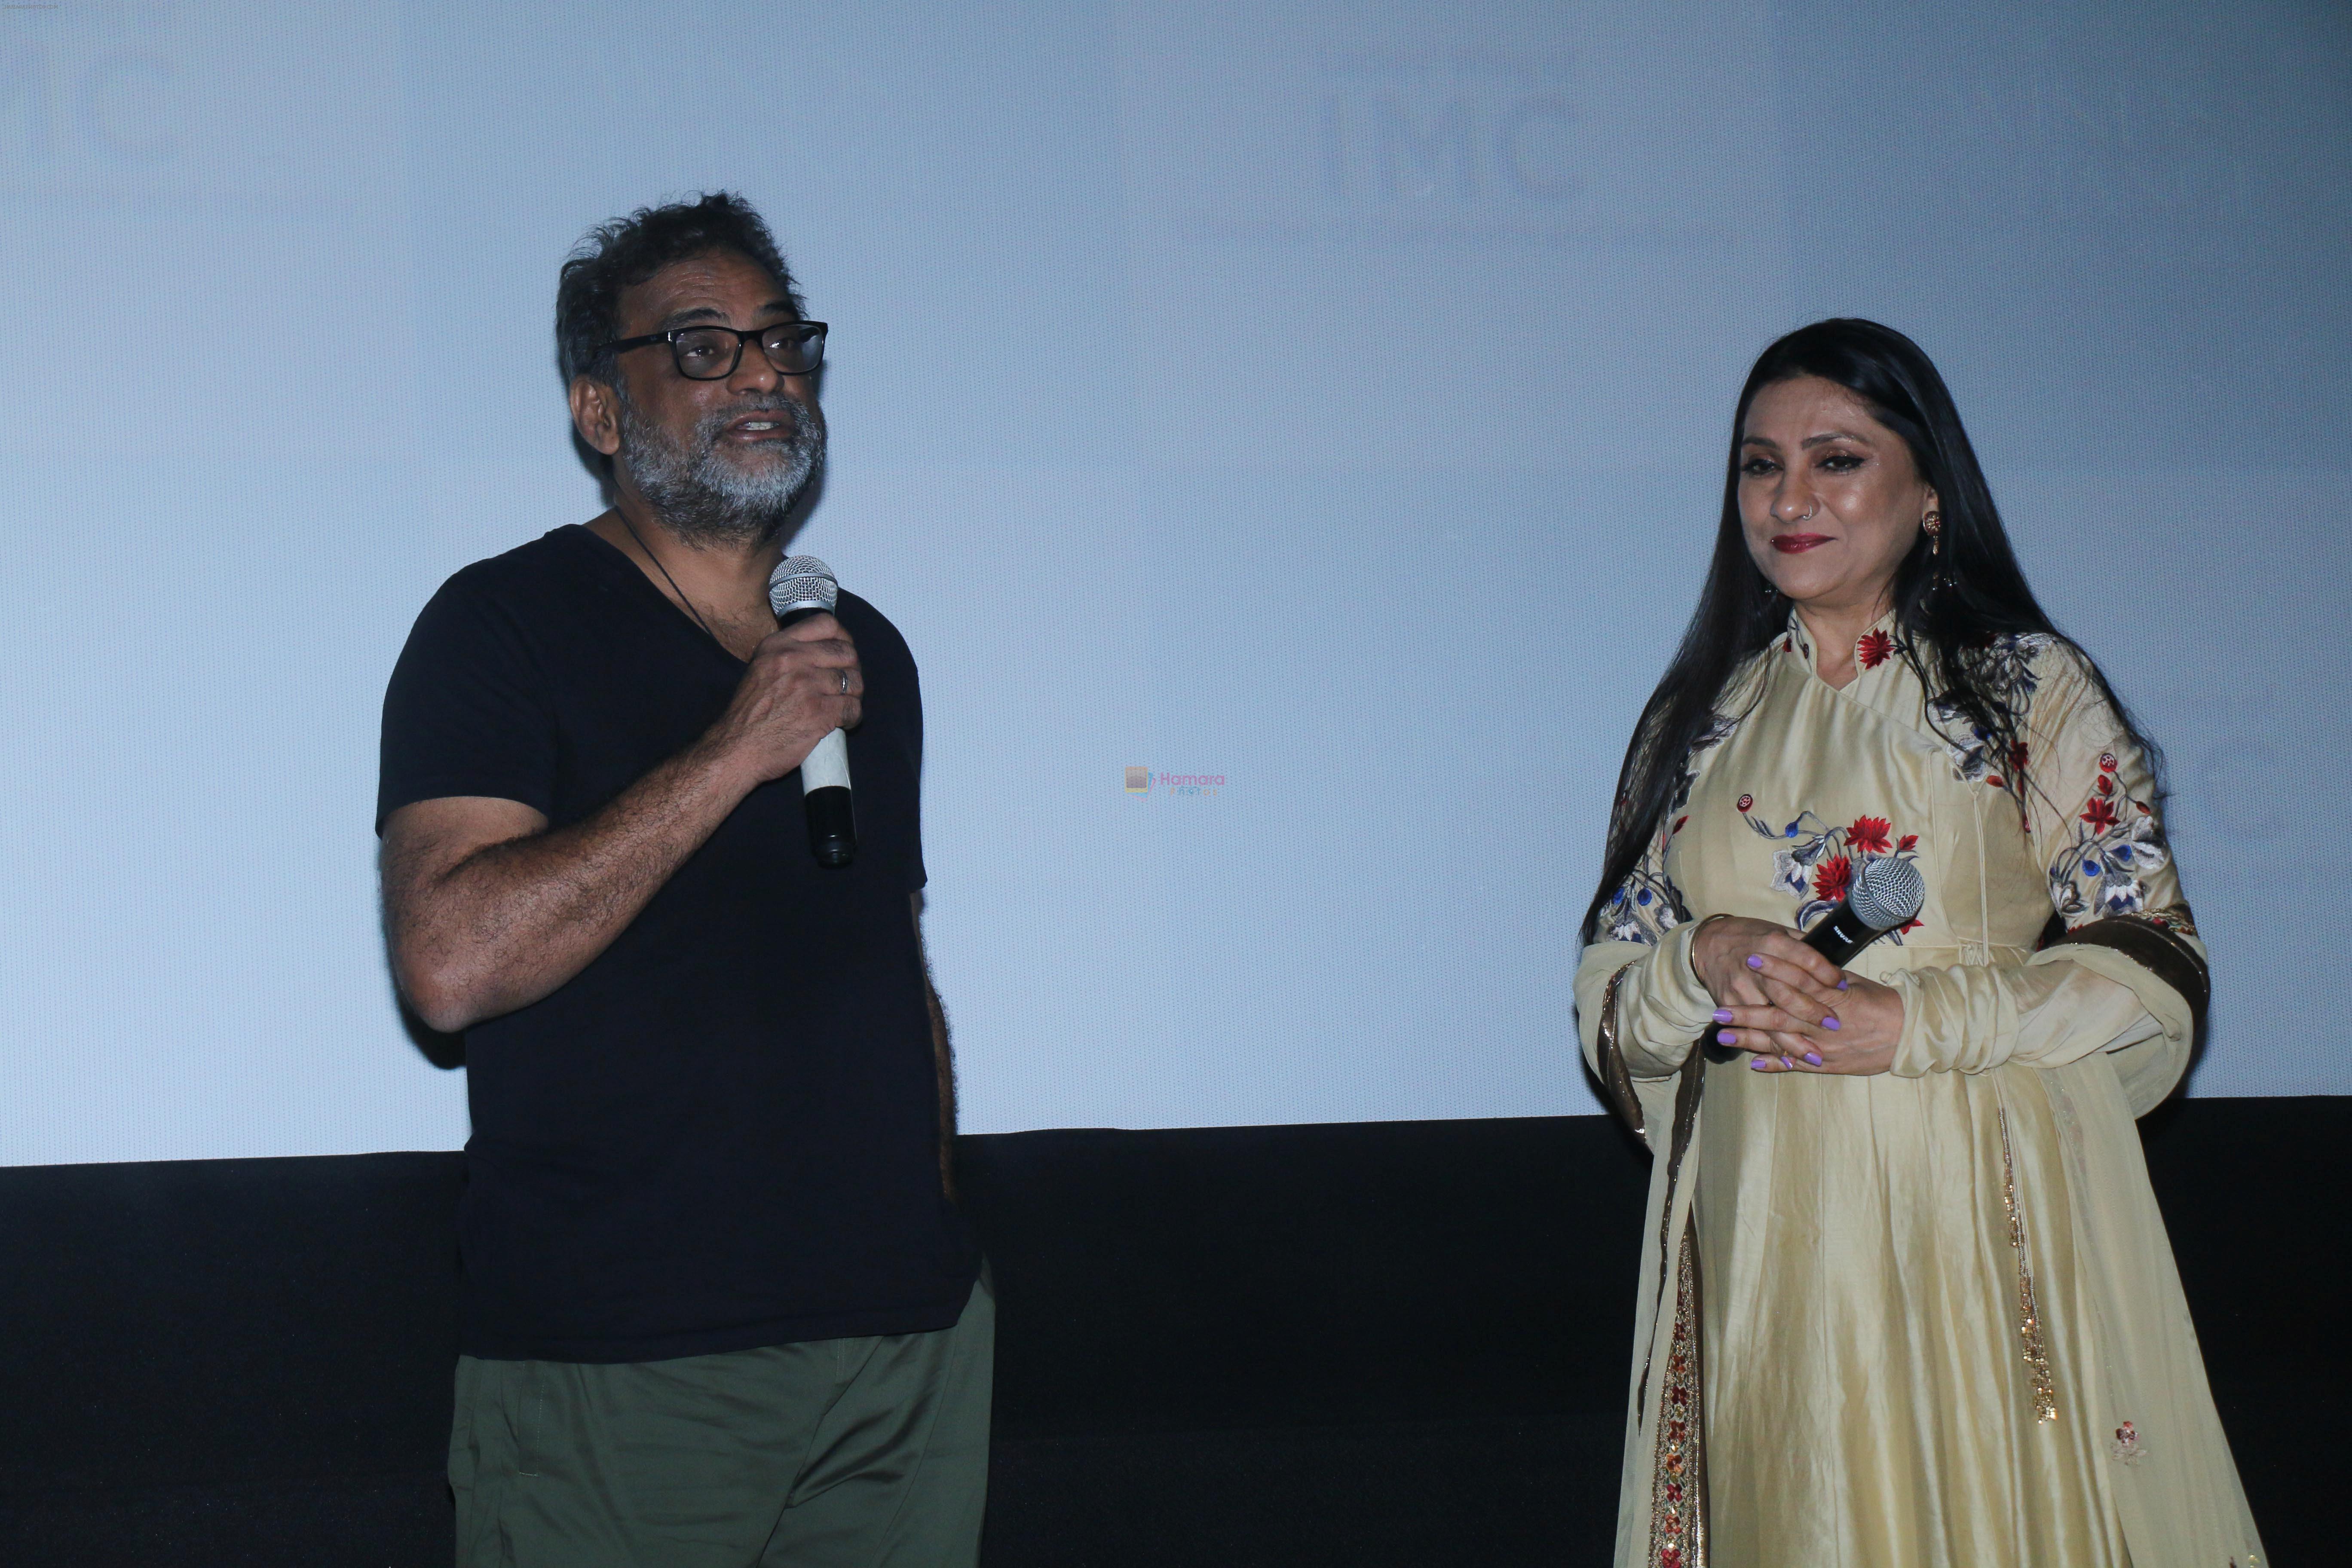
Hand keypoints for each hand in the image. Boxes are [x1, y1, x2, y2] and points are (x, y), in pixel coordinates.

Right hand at [706, 612, 862, 784]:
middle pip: (846, 652)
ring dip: (855, 694)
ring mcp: (806, 685)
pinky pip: (853, 708)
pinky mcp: (818, 712)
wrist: (737, 748)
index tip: (843, 654)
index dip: (843, 638)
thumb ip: (789, 655)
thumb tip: (825, 650)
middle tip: (848, 685)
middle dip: (853, 669)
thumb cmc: (750, 713)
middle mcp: (792, 659)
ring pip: (854, 680)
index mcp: (777, 645)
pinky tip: (845, 722)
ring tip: (845, 704)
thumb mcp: (761, 669)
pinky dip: (854, 716)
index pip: (826, 624)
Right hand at [1690, 915, 1850, 1072]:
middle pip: (1788, 993)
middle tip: (1834, 1024)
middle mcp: (1756, 966)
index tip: (1842, 986)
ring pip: (1770, 1017)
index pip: (1807, 960)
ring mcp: (1741, 987)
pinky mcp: (1729, 1003)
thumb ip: (1803, 947)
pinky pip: (1752, 1029)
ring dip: (1794, 1040)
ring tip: (1816, 1056)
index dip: (1827, 974)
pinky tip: (1788, 1060)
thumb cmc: (1749, 936)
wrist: (1708, 944)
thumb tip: (1832, 962)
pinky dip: (1771, 1047)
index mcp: (1773, 943)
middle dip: (1812, 1012)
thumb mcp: (1778, 931)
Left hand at [1728, 971, 1901, 1075]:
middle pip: (1781, 1016)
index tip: (1751, 959)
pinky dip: (1776, 1065)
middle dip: (1748, 1013)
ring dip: (1752, 1041)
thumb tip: (1799, 961)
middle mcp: (1825, 1024)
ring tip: (1724, 1037)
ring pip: (1783, 1043)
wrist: (1909, 1034)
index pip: (1799, 981)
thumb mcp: (1855, 983)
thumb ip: (1825, 977)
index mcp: (1834, 998)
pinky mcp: (1830, 1064)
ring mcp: (1826, 1046)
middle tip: (1719, 1010)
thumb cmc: (1881, 1003)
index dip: (1774, 970)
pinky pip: (1799, 1065)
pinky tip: (1753, 1063)